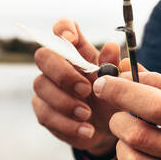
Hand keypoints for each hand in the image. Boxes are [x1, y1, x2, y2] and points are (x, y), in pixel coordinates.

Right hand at [32, 19, 119, 155]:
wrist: (110, 128)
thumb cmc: (113, 98)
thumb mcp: (120, 84)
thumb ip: (115, 66)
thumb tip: (112, 47)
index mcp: (79, 53)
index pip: (62, 30)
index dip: (63, 29)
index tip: (72, 38)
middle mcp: (58, 66)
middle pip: (44, 55)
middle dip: (63, 73)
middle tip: (86, 90)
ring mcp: (48, 88)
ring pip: (40, 85)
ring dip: (65, 102)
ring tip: (88, 114)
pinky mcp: (44, 111)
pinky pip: (46, 114)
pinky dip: (68, 124)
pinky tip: (87, 130)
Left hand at [93, 69, 160, 159]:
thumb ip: (160, 82)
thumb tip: (124, 68)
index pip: (160, 93)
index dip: (127, 85)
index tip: (108, 78)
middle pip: (149, 117)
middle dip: (119, 98)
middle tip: (105, 91)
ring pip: (134, 144)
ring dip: (119, 128)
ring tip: (125, 123)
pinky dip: (123, 150)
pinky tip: (132, 144)